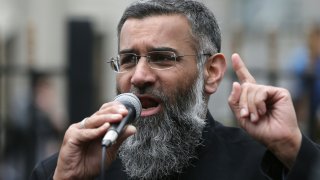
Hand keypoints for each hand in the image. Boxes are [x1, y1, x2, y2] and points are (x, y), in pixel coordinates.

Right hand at [53, 102, 135, 179]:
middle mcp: (86, 126)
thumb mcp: (111, 149)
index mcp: (94, 126)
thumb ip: (119, 138)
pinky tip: (106, 128)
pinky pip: (85, 132)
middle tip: (124, 112)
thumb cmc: (91, 163)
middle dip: (113, 111)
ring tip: (118, 117)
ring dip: (108, 118)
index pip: (104, 112)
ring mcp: (78, 130)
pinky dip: (96, 130)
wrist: (78, 176)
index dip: (115, 108)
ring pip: (94, 120)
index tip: (126, 110)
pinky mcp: (72, 137)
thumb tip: (132, 128)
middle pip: (100, 113)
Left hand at [228, 53, 301, 167]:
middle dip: (242, 102)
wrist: (275, 138)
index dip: (240, 67)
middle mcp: (261, 91)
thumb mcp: (241, 116)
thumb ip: (235, 101)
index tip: (234, 56)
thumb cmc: (260, 129)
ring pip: (251, 89)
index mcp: (252, 96)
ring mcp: (270, 91)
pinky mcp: (279, 92)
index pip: (245, 79)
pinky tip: (264, 111)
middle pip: (243, 87)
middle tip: (247, 116)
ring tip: (257, 116)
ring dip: (250, 105)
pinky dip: (258, 103)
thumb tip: (236, 83)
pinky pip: (261, 91)